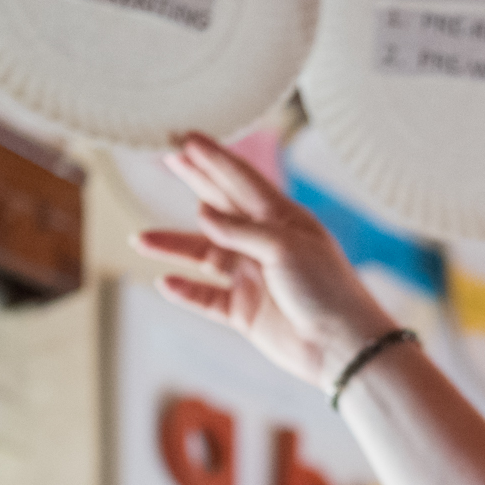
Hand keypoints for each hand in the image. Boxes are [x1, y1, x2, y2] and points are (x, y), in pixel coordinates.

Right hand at [132, 132, 397, 389]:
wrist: (342, 347)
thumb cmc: (326, 289)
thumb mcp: (284, 248)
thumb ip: (241, 229)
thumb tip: (201, 212)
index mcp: (282, 220)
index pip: (241, 181)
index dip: (214, 158)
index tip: (186, 137)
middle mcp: (264, 244)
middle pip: (221, 207)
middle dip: (194, 182)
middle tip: (167, 157)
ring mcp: (253, 277)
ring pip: (203, 255)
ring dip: (173, 246)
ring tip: (142, 239)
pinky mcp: (245, 311)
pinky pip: (206, 297)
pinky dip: (185, 291)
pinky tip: (164, 281)